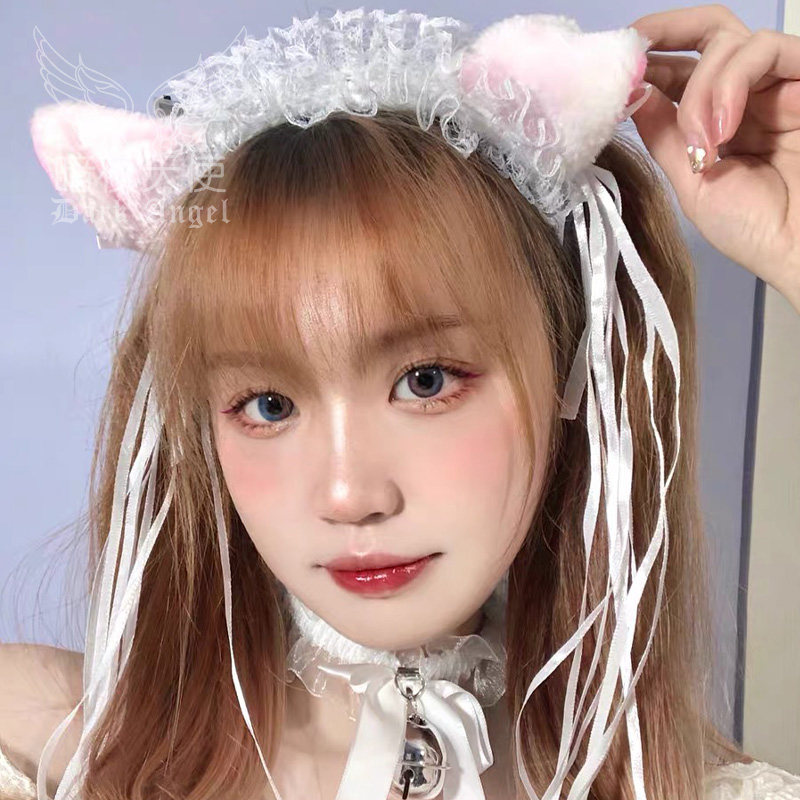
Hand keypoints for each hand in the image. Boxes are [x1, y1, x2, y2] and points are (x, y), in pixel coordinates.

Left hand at [628, 3, 799, 312]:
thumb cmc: (753, 228)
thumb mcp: (692, 181)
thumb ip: (665, 135)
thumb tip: (633, 93)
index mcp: (715, 117)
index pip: (679, 68)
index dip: (646, 62)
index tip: (613, 72)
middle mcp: (746, 92)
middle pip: (706, 33)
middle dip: (662, 33)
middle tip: (633, 55)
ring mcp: (776, 83)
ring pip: (727, 42)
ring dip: (700, 89)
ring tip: (702, 142)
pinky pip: (763, 49)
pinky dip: (730, 83)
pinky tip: (721, 129)